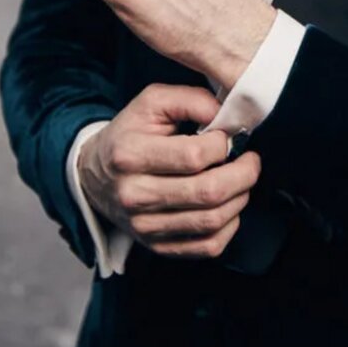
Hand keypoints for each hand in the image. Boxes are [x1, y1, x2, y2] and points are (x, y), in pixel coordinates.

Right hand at [77, 83, 261, 258]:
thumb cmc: (130, 133)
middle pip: (207, 193)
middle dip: (243, 174)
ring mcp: (145, 227)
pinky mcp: (158, 247)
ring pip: (211, 222)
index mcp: (130, 155)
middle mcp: (135, 195)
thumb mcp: (151, 102)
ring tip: (242, 179)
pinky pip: (207, 247)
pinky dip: (229, 226)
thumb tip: (224, 114)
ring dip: (240, 198)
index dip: (223, 144)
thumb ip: (190, 99)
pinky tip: (229, 205)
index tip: (230, 136)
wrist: (95, 176)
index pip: (194, 156)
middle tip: (251, 160)